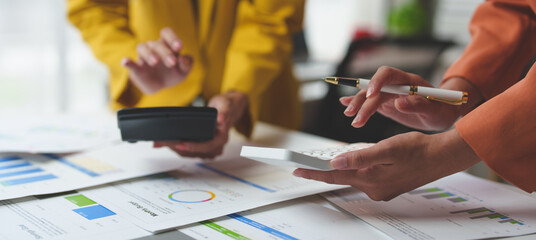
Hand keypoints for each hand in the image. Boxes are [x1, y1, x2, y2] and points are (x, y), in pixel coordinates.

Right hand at [121, 27, 192, 93]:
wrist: (160, 86)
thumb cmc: (172, 74)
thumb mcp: (183, 71)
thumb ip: (187, 64)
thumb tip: (184, 58)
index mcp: (167, 45)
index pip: (167, 33)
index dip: (172, 38)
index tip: (178, 47)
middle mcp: (154, 47)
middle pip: (157, 44)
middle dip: (165, 53)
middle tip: (172, 62)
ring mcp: (144, 57)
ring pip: (142, 48)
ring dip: (149, 54)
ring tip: (155, 62)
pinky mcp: (136, 68)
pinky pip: (130, 62)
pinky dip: (127, 61)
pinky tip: (125, 62)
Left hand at [154, 91, 248, 158]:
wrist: (227, 108)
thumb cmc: (226, 106)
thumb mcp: (226, 104)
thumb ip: (224, 112)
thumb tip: (221, 119)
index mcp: (222, 137)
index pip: (207, 146)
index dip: (193, 146)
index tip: (180, 144)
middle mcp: (215, 146)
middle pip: (195, 152)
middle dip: (177, 147)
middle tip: (162, 142)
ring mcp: (208, 148)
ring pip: (189, 153)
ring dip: (174, 149)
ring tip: (161, 142)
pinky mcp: (201, 147)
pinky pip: (188, 151)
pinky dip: (177, 147)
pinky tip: (167, 142)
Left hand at [293, 129, 480, 200]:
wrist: (441, 156)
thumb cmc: (417, 149)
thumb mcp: (386, 149)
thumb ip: (359, 157)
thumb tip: (335, 161)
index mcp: (371, 180)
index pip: (334, 175)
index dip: (314, 171)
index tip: (296, 169)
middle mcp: (374, 188)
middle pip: (341, 177)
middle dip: (324, 169)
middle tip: (306, 164)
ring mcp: (381, 189)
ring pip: (353, 176)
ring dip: (342, 167)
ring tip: (327, 159)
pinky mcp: (386, 185)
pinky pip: (365, 176)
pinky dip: (357, 168)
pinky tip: (355, 160)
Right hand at [342, 66, 482, 130]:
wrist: (442, 113)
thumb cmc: (442, 110)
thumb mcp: (435, 110)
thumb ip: (418, 105)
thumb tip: (400, 103)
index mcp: (408, 81)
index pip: (388, 74)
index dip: (377, 82)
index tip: (372, 95)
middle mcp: (396, 85)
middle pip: (373, 88)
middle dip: (362, 101)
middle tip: (355, 116)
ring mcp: (389, 94)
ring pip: (368, 96)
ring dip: (357, 105)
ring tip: (351, 118)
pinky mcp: (385, 103)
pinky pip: (368, 101)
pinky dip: (356, 102)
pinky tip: (344, 105)